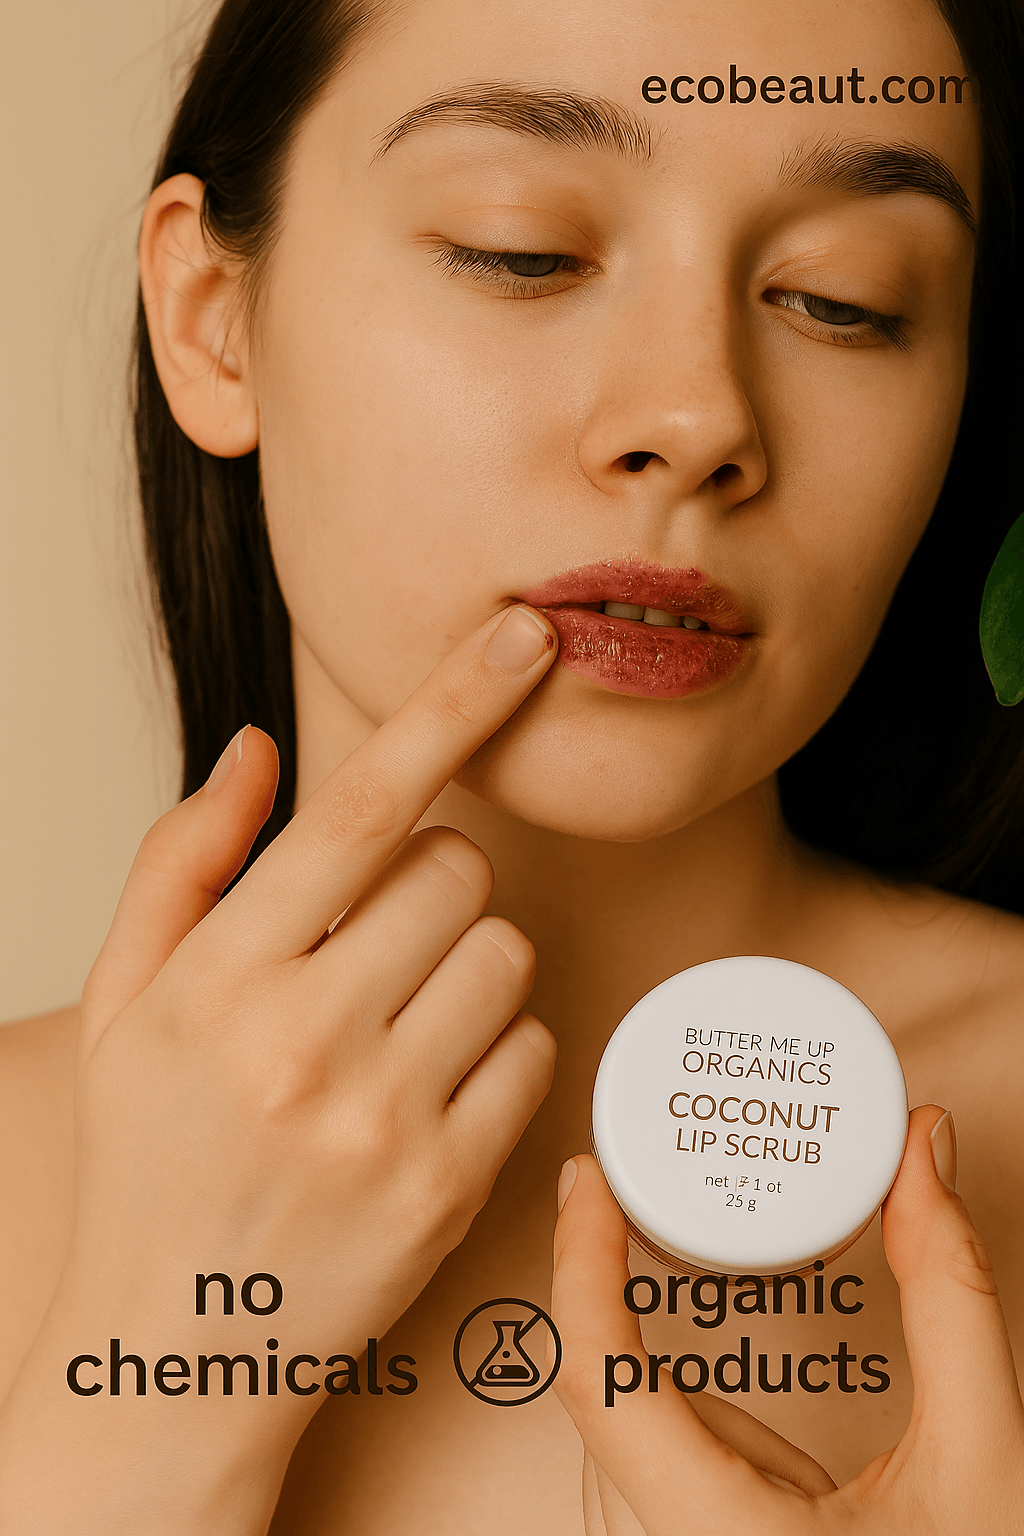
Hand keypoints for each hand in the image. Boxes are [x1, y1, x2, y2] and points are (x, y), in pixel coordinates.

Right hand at [0, 604, 557, 1531]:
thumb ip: (184, 863)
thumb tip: (256, 749)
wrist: (174, 1348)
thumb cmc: (146, 1156)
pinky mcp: (453, 1185)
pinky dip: (498, 1049)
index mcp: (219, 977)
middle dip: (434, 882)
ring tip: (400, 1020)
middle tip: (380, 940)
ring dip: (470, 962)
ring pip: (508, 952)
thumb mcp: (124, 1001)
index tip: (519, 637)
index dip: (450, 703)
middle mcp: (306, 1041)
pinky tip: (429, 1088)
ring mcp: (388, 1120)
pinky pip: (537, 1049)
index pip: (361, 807)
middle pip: (461, 869)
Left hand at [552, 1108, 1023, 1534]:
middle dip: (633, 1314)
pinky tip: (739, 1435)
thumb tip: (919, 1156)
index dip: (580, 1265)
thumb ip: (947, 1295)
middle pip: (610, 1409)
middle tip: (640, 1208)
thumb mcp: (982, 1459)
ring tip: (716, 1352)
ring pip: (620, 1450)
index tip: (584, 1181)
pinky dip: (676, 1432)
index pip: (602, 1384)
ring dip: (667, 1385)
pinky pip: (641, 1489)